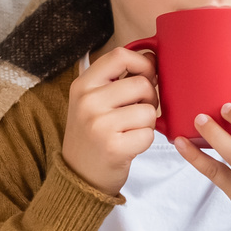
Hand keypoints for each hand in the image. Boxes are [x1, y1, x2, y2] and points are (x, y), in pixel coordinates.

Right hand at [61, 44, 158, 195]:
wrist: (78, 175)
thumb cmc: (93, 134)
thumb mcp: (92, 100)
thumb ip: (116, 79)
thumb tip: (152, 57)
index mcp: (83, 85)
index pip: (120, 55)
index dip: (142, 62)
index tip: (147, 75)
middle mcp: (88, 101)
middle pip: (142, 84)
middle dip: (149, 98)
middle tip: (137, 112)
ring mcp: (99, 124)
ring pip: (148, 111)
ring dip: (147, 123)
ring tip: (130, 131)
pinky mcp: (113, 147)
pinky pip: (149, 135)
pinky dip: (145, 141)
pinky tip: (129, 146)